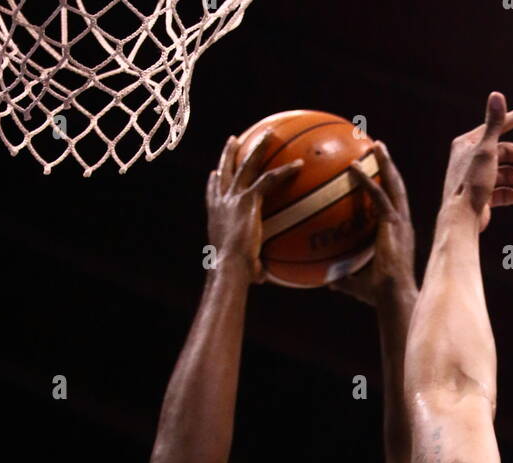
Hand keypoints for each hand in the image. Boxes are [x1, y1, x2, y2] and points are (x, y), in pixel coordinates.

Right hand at [206, 131, 301, 282]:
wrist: (229, 267)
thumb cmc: (234, 274)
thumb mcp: (241, 267)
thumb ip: (252, 267)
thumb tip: (261, 279)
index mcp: (216, 215)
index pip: (213, 192)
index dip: (214, 181)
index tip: (215, 172)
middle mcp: (222, 202)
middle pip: (226, 169)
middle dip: (230, 152)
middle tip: (234, 140)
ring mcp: (233, 197)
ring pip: (247, 164)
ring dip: (259, 147)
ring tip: (269, 134)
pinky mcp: (248, 199)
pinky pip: (269, 180)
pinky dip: (285, 172)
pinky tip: (299, 164)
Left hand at [329, 141, 415, 305]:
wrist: (393, 297)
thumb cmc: (378, 296)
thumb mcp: (357, 284)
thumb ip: (344, 277)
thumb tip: (328, 280)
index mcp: (398, 234)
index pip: (393, 203)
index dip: (388, 185)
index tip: (379, 171)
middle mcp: (402, 224)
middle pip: (397, 187)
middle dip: (388, 166)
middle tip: (378, 147)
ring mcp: (400, 222)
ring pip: (393, 184)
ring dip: (384, 163)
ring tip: (376, 145)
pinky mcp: (393, 224)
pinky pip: (377, 195)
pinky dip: (366, 180)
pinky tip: (354, 167)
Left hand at [441, 91, 512, 231]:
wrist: (460, 220)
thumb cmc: (470, 184)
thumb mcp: (486, 150)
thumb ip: (494, 123)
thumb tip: (497, 94)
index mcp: (468, 144)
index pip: (498, 126)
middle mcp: (471, 159)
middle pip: (506, 154)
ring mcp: (477, 179)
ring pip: (507, 174)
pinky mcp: (481, 197)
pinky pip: (503, 192)